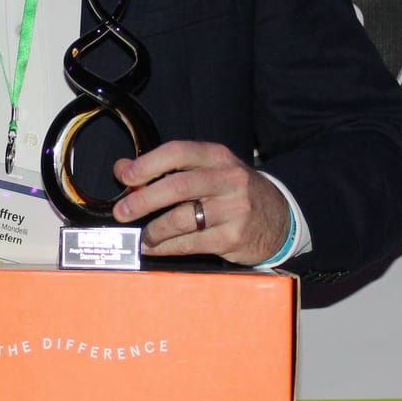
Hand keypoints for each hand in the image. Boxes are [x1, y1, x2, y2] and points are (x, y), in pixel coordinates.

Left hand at [110, 141, 290, 264]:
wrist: (279, 219)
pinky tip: (153, 248)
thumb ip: (169, 168)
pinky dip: (165, 248)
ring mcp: (233, 210)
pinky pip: (190, 244)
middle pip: (178, 187)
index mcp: (218, 157)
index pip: (178, 152)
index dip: (148, 164)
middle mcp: (228, 180)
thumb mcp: (209, 170)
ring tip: (142, 235)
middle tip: (122, 212)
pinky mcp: (232, 238)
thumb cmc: (234, 192)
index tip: (125, 177)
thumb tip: (122, 169)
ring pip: (181, 219)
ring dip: (154, 230)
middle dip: (143, 200)